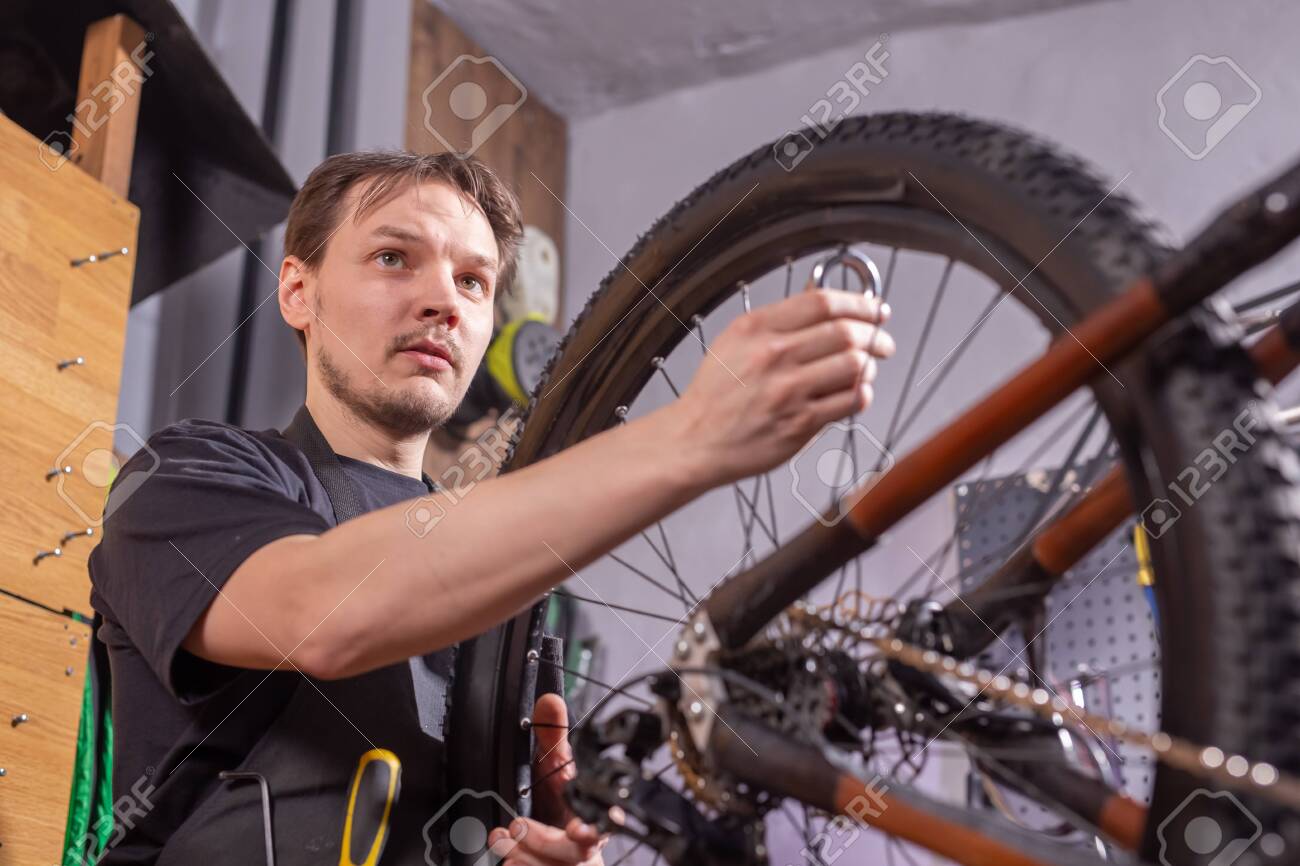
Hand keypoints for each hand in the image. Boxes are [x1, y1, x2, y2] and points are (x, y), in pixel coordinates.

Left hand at [486, 693, 607, 864]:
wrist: (548, 830)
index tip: (578, 830)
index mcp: (591, 813)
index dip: (593, 830)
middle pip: (577, 855)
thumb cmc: (556, 798)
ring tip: (500, 838)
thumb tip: (549, 700)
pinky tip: (507, 858)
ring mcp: (570, 863)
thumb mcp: (552, 765)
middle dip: (544, 842)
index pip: (603, 825)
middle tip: (516, 826)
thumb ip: (551, 736)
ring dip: (525, 857)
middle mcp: (586, 844)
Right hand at [672, 288, 893, 485]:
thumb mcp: (735, 340)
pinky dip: (862, 394)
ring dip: (870, 365)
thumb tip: (824, 302)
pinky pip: (850, 401)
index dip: (861, 303)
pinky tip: (854, 393)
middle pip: (846, 331)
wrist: (695, 440)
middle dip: (875, 335)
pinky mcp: (799, 423)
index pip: (823, 302)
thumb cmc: (716, 393)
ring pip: (854, 365)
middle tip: (882, 341)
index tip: (876, 309)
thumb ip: (778, 321)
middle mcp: (773, 355)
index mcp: (757, 328)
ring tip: (866, 368)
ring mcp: (787, 390)